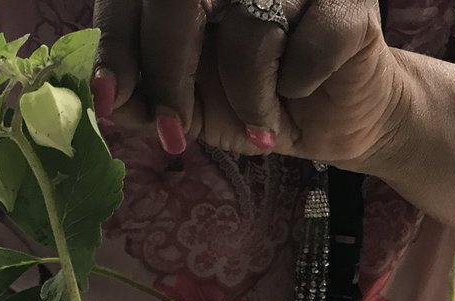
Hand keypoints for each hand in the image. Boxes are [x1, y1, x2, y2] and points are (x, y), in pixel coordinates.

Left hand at [93, 0, 396, 162]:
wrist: (331, 122)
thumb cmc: (254, 105)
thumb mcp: (189, 111)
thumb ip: (144, 99)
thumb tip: (105, 98)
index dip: (116, 43)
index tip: (109, 97)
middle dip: (170, 73)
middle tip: (174, 134)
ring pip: (250, 27)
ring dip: (248, 97)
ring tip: (261, 125)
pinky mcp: (349, 1)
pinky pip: (310, 45)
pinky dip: (300, 84)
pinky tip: (303, 92)